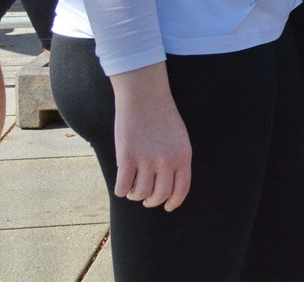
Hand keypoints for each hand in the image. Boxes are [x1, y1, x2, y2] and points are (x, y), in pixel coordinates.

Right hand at [111, 64, 191, 209]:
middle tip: (144, 197)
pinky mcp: (127, 158)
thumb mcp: (179, 138)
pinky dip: (121, 190)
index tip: (166, 207)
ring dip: (134, 194)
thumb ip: (176, 159)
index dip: (173, 203)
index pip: (181, 190)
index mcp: (183, 156)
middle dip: (151, 201)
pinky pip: (122, 187)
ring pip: (139, 194)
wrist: (145, 96)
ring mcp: (147, 161)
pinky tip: (121, 184)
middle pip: (159, 196)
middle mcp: (167, 162)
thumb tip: (167, 184)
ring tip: (132, 188)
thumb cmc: (162, 115)